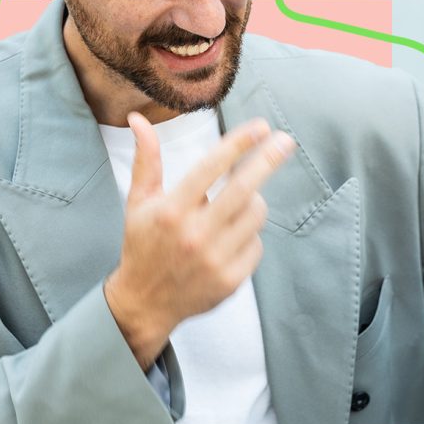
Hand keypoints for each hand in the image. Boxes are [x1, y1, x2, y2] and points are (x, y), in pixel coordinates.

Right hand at [104, 112, 295, 368]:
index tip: (261, 126)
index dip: (238, 144)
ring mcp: (214, 259)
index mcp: (171, 211)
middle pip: (244, 189)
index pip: (210, 168)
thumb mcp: (138, 202)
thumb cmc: (143, 245)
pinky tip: (231, 238)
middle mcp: (194, 234)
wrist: (144, 303)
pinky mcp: (230, 280)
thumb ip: (146, 161)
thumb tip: (138, 120)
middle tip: (286, 141)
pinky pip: (257, 245)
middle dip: (269, 160)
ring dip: (254, 202)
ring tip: (238, 203)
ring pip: (255, 215)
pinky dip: (249, 236)